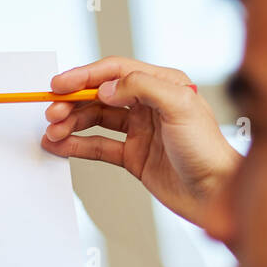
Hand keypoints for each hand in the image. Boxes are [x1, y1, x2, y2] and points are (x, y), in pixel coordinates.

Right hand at [41, 57, 240, 229]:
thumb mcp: (180, 106)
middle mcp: (149, 104)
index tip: (60, 85)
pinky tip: (60, 145)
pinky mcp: (133, 156)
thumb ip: (142, 87)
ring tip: (51, 132)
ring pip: (95, 121)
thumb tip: (106, 88)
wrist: (215, 194)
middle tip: (51, 112)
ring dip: (71, 124)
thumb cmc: (207, 149)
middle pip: (100, 96)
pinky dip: (77, 145)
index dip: (85, 76)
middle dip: (72, 103)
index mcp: (163, 84)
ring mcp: (139, 131)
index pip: (115, 72)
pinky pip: (99, 146)